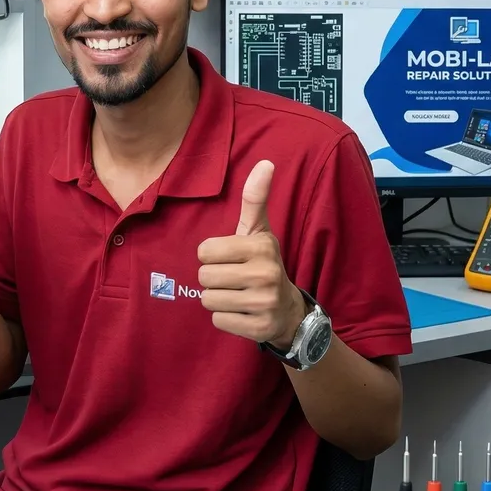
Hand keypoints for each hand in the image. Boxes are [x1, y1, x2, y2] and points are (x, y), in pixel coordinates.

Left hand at [196, 160, 306, 348]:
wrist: (287, 309)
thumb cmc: (262, 263)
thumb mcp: (259, 231)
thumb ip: (255, 198)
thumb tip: (266, 162)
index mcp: (261, 246)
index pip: (204, 251)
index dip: (211, 255)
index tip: (230, 258)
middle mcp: (266, 273)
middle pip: (204, 276)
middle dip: (214, 279)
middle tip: (234, 279)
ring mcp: (264, 303)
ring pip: (209, 300)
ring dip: (218, 299)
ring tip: (238, 295)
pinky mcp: (259, 328)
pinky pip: (218, 321)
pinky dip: (226, 319)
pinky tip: (243, 312)